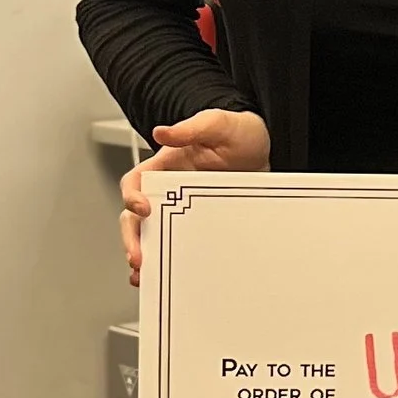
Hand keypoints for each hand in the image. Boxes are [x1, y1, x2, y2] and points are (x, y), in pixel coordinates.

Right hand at [119, 106, 269, 285]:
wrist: (265, 149)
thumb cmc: (238, 132)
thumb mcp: (217, 124)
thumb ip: (191, 128)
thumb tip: (163, 132)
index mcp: (165, 165)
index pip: (136, 182)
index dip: (131, 196)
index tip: (143, 209)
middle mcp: (168, 188)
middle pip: (135, 216)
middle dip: (132, 237)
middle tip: (138, 257)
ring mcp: (183, 207)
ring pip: (152, 233)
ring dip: (146, 254)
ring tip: (145, 274)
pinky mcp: (199, 222)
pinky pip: (180, 241)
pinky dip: (169, 258)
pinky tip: (166, 273)